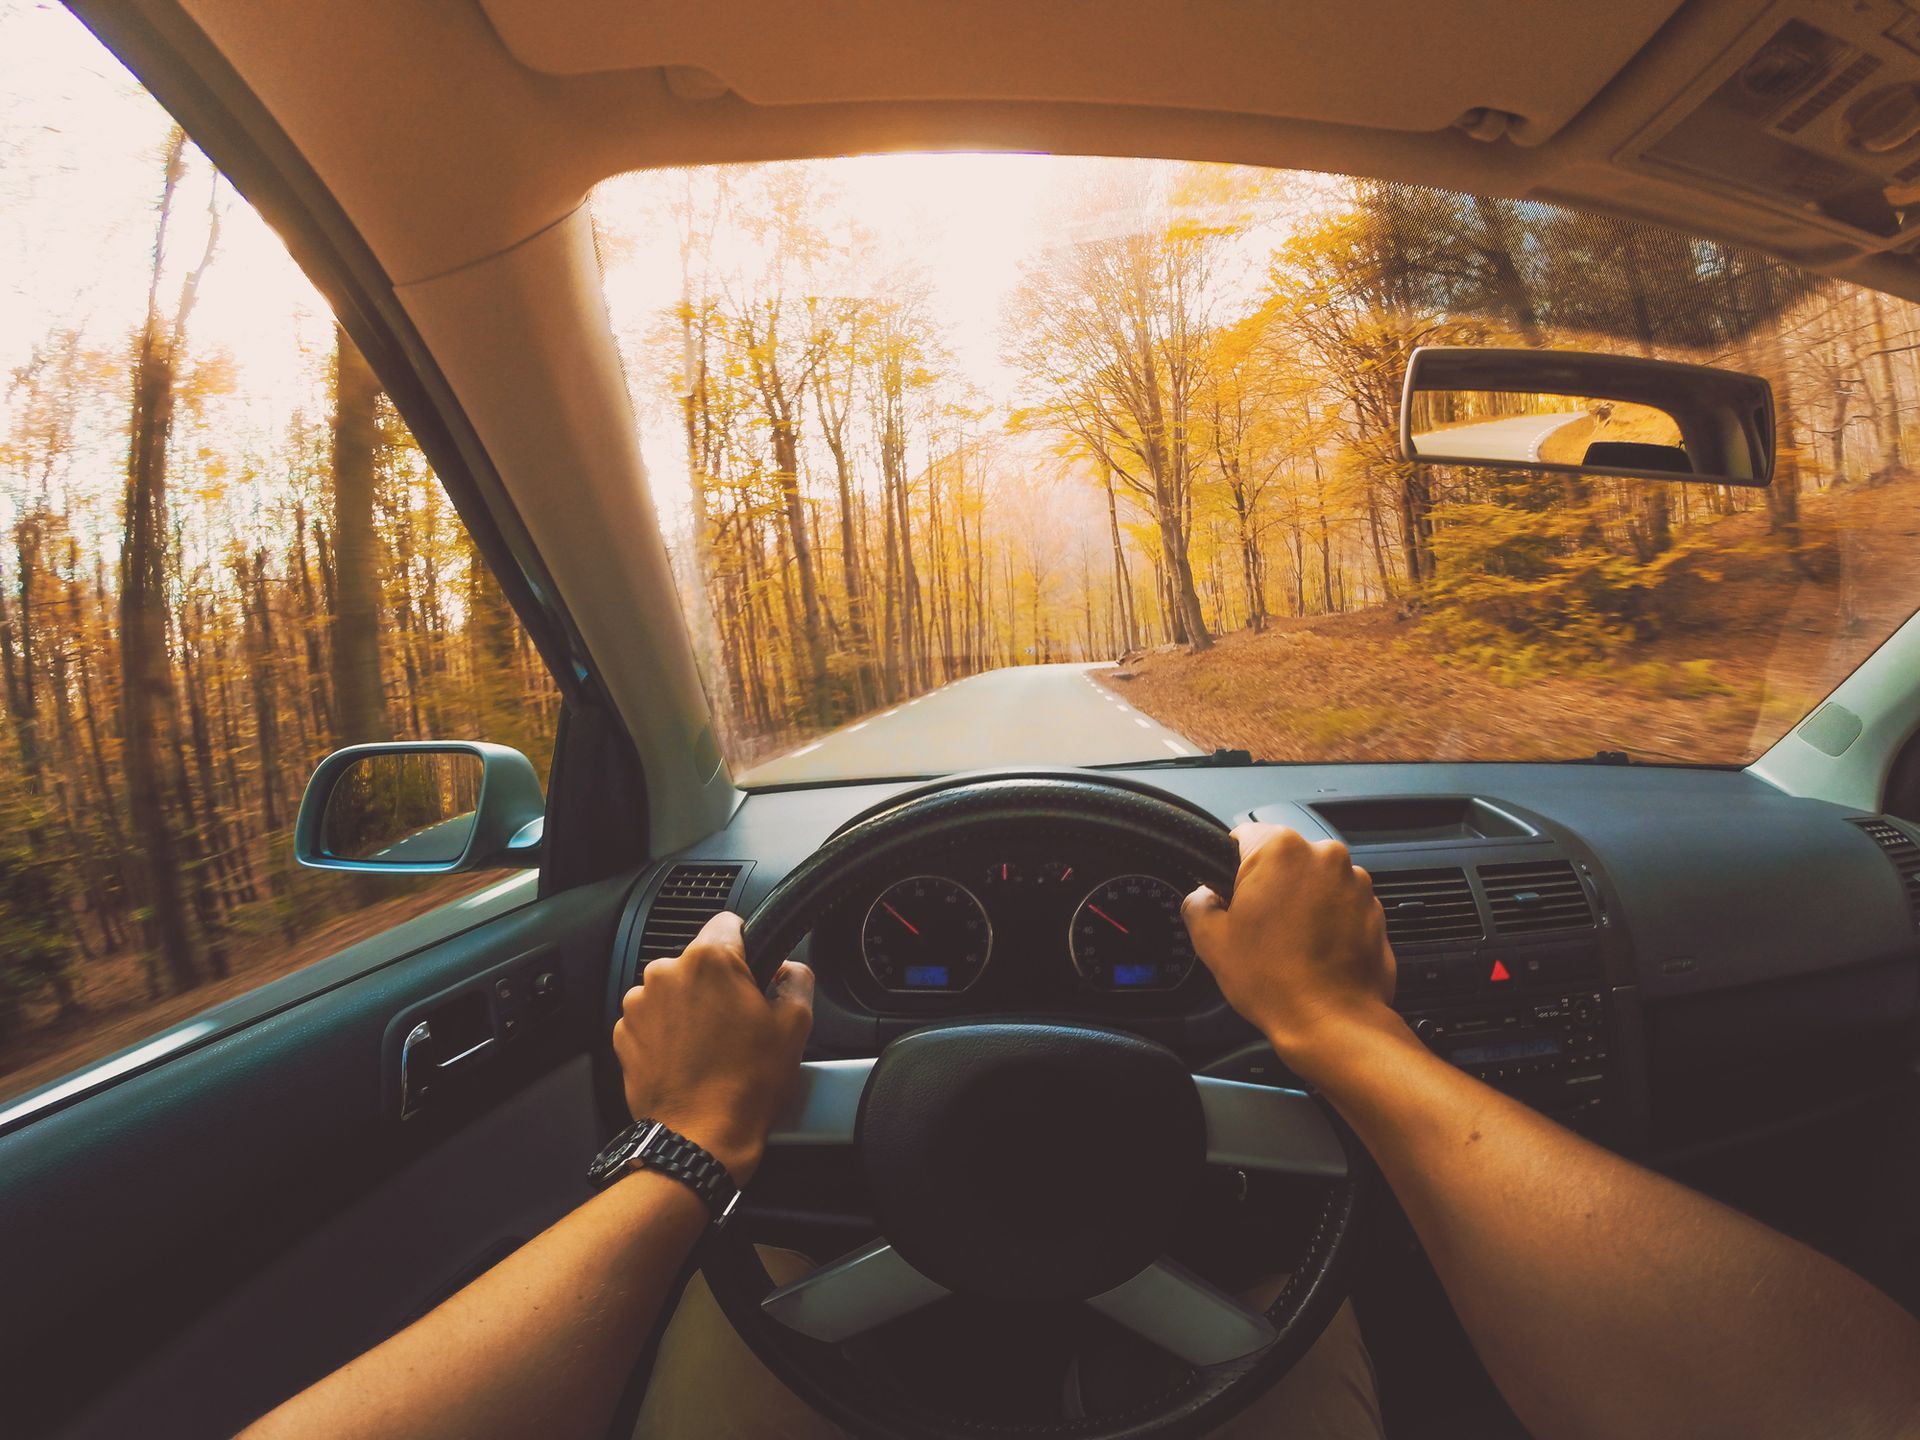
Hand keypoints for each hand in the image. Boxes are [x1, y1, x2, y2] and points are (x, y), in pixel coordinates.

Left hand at [611, 912, 812, 1183]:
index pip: (729, 922)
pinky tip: (690, 1059)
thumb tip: (791, 969)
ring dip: (691, 1007)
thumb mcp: (795, 1026)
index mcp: (709, 960)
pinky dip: (669, 1032)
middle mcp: (665, 973)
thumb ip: (798, 979)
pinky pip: (653, 1018)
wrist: (699, 1140)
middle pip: (700, 960)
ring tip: (714, 1047)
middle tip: (740, 1022)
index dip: (749, 946)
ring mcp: (639, 1005)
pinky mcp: (624, 1034)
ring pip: (675, 989)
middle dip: (719, 983)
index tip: (754, 972)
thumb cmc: (744, 1087)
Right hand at [1183, 823, 1397, 1080]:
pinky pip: (1340, 904)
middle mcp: (1324, 856)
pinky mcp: (1375, 909)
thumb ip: (1197, 902)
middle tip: (1256, 928)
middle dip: (1268, 886)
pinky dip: (1327, 921)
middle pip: (1282, 859)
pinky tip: (1312, 952)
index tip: (1229, 894)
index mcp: (1280, 849)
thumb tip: (1202, 897)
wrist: (1332, 1023)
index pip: (1243, 835)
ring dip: (1300, 903)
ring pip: (1313, 881)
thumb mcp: (1210, 940)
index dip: (1229, 867)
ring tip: (1287, 945)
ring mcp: (1355, 882)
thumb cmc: (1276, 981)